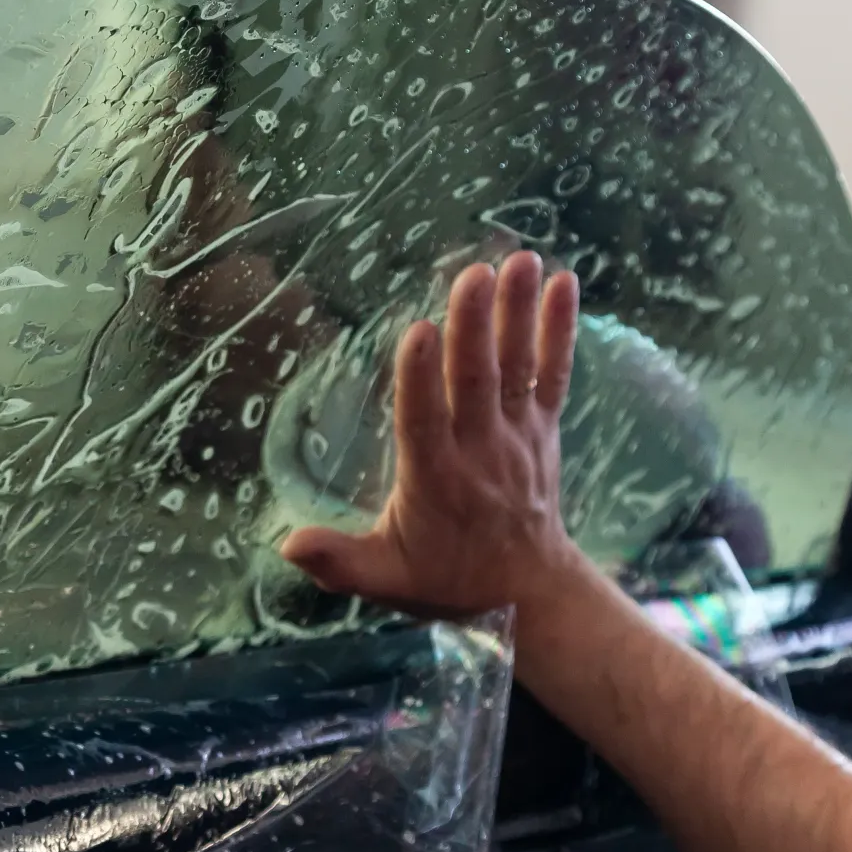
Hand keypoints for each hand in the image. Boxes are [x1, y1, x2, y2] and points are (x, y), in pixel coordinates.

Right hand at [280, 251, 582, 613]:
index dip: (419, 378)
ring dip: (518, 312)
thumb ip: (337, 561)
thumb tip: (287, 545)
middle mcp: (479, 451)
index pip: (425, 423)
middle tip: (472, 274)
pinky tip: (565, 283)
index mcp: (435, 481)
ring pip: (517, 367)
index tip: (416, 331)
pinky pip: (553, 373)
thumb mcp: (384, 579)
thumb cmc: (444, 578)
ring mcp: (516, 436)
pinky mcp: (542, 427)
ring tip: (521, 261)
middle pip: (476, 381)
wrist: (530, 591)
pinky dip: (560, 329)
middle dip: (474, 327)